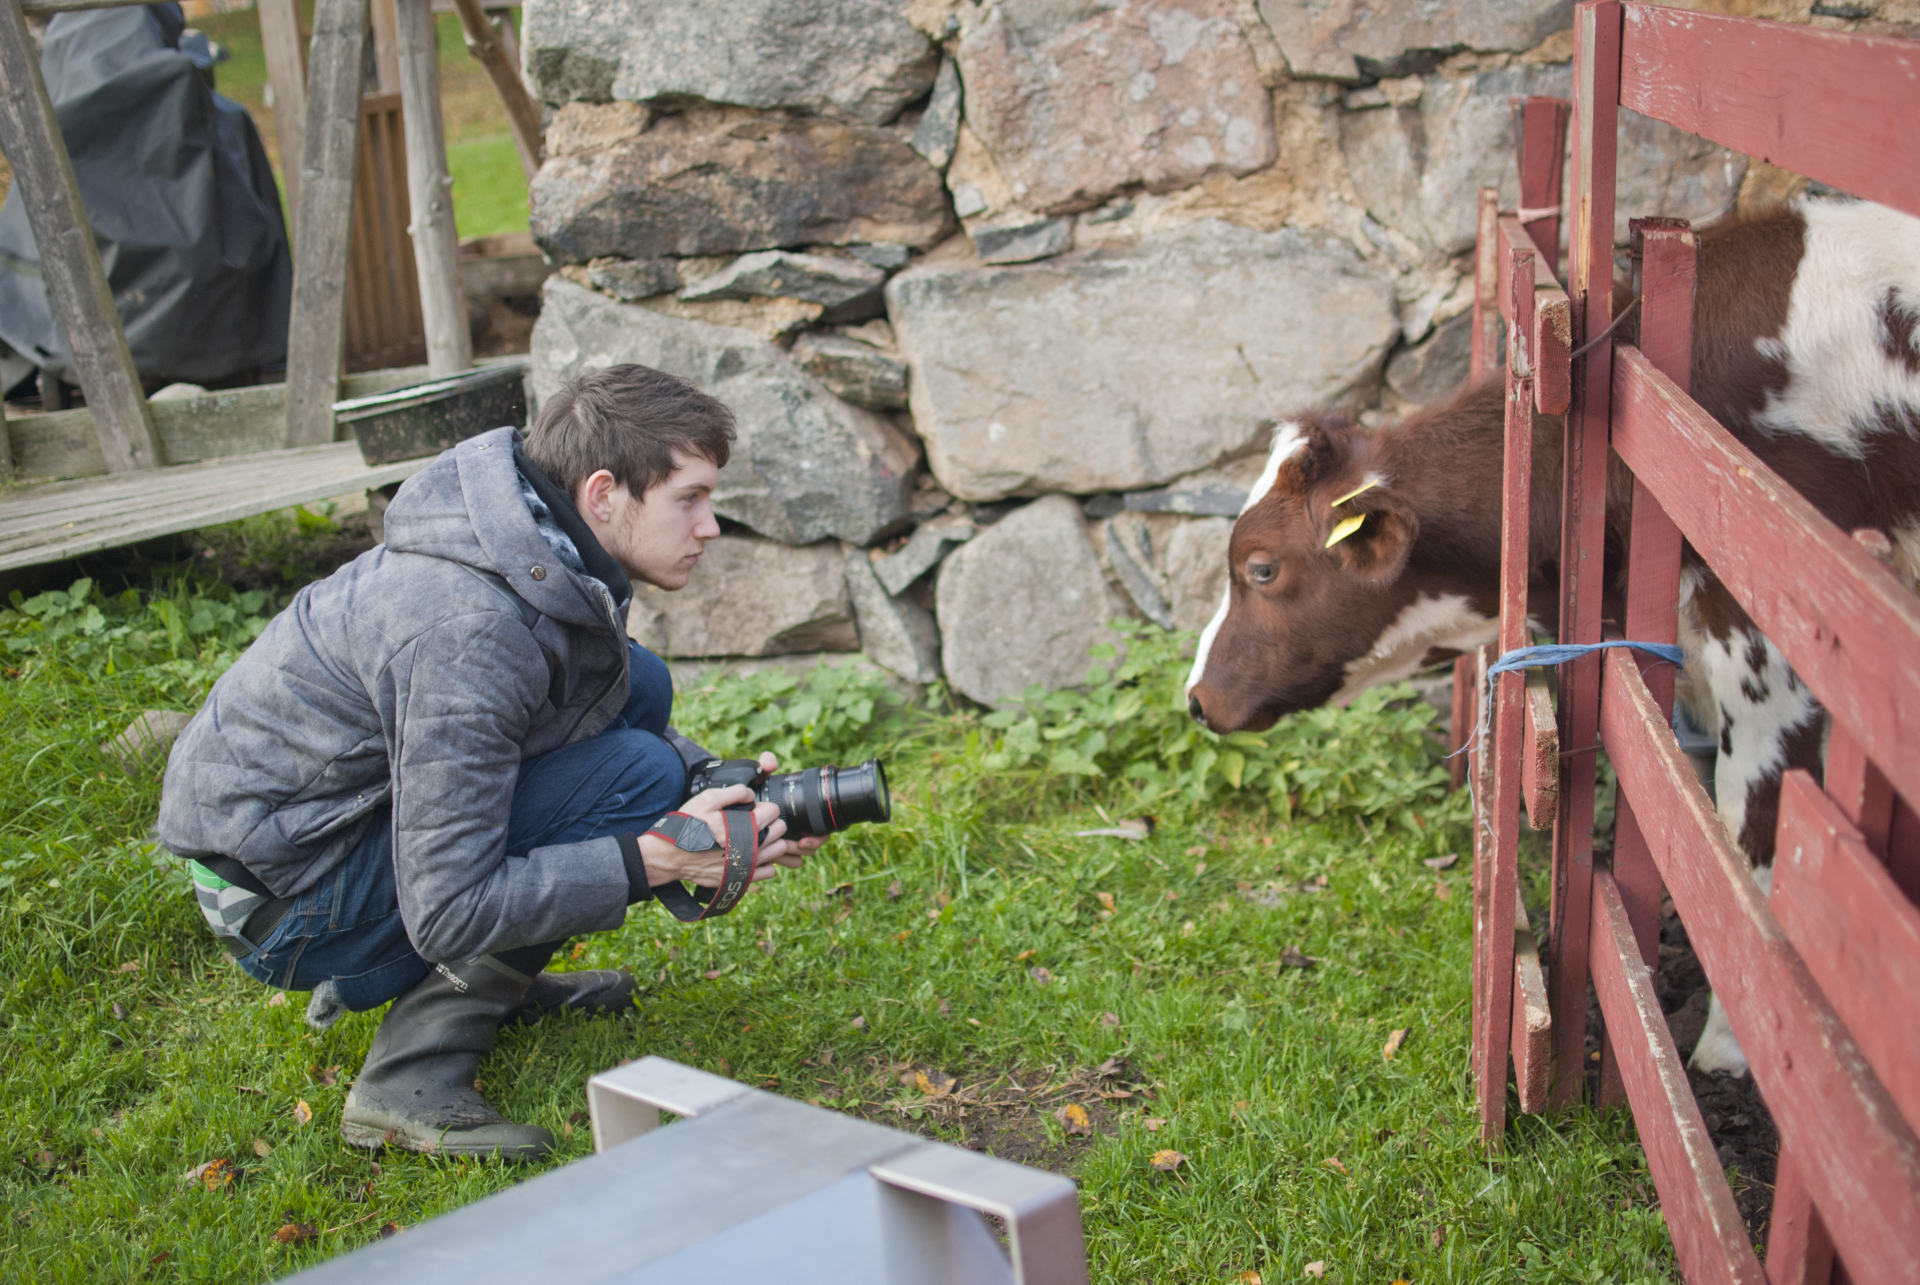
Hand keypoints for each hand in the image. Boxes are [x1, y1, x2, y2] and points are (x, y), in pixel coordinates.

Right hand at [637, 752, 822, 887]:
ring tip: (756, 837)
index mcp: (746, 826)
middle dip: (771, 822)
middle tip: (755, 821)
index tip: (753, 808)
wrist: (670, 856)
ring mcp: (748, 865)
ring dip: (772, 841)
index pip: (773, 812)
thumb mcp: (707, 799)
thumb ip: (734, 792)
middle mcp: (752, 847)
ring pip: (778, 850)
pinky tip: (752, 855)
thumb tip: (751, 794)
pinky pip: (769, 871)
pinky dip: (765, 862)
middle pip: (780, 830)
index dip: (764, 806)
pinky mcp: (742, 879)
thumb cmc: (688, 825)